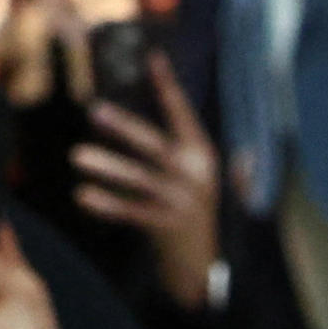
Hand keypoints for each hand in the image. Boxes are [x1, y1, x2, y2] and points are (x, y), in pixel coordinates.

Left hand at [75, 58, 226, 314]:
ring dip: (108, 167)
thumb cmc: (204, 219)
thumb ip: (234, 171)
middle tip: (94, 109)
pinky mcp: (166, 227)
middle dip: (125, 127)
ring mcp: (181, 202)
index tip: (153, 57)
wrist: (206, 270)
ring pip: (139, 180)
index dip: (168, 86)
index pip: (183, 114)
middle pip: (156, 146)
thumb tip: (250, 156)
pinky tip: (83, 195)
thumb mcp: (220, 188)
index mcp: (204, 157)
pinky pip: (131, 212)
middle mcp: (195, 176)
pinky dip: (107, 205)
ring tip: (77, 156)